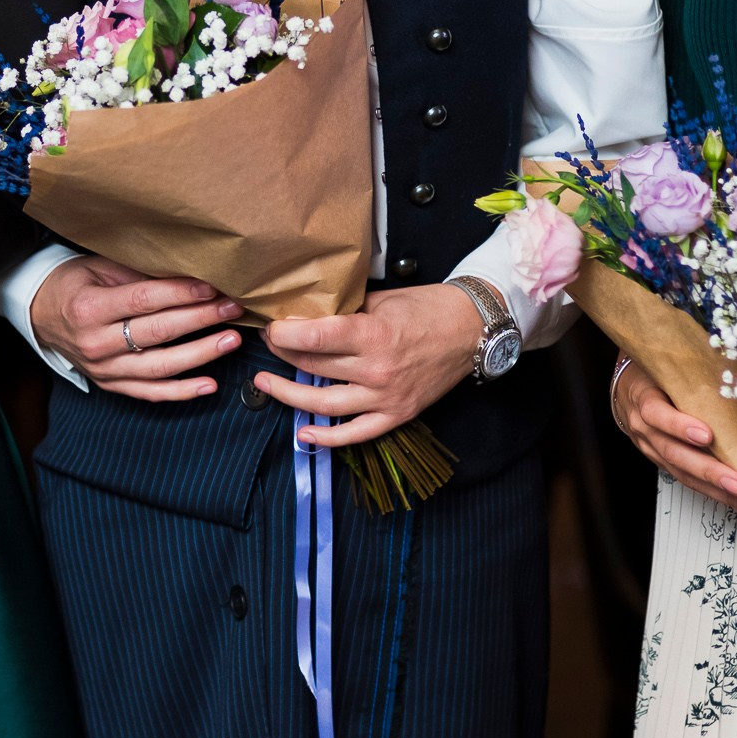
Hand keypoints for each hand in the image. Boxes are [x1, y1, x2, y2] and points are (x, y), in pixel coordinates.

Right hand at [29, 256, 243, 400]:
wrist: (39, 314)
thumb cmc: (74, 284)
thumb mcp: (98, 267)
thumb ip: (138, 273)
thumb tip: (186, 271)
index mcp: (90, 308)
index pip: (144, 301)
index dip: (180, 294)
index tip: (212, 287)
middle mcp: (96, 343)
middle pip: (157, 333)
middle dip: (200, 319)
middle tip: (232, 308)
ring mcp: (104, 369)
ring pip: (159, 367)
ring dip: (200, 355)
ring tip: (230, 341)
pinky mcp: (111, 385)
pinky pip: (150, 393)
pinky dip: (181, 392)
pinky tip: (210, 385)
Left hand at [258, 283, 479, 446]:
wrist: (471, 330)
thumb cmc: (427, 308)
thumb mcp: (381, 299)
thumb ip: (345, 311)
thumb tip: (306, 315)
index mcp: (373, 334)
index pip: (313, 338)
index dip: (283, 334)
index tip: (271, 327)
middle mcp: (376, 370)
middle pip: (313, 367)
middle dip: (282, 354)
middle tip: (269, 343)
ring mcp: (386, 397)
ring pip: (324, 403)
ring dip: (289, 395)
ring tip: (266, 383)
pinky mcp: (397, 415)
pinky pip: (356, 434)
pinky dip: (328, 437)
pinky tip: (304, 433)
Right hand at [611, 358, 736, 510]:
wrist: (627, 387)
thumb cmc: (652, 369)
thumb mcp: (663, 362)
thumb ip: (689, 368)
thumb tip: (733, 361)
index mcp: (642, 396)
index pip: (656, 413)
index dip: (678, 425)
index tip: (706, 435)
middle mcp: (643, 427)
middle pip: (673, 452)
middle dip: (708, 471)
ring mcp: (651, 448)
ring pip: (681, 472)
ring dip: (715, 489)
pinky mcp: (661, 462)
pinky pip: (686, 479)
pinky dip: (713, 492)